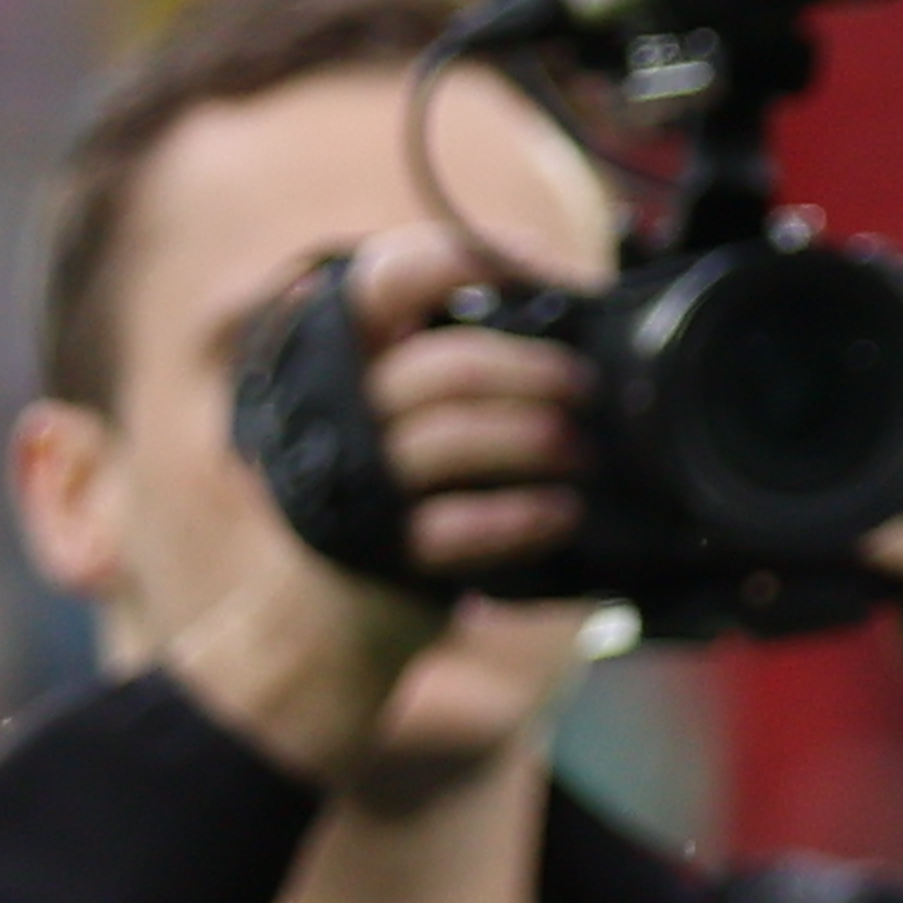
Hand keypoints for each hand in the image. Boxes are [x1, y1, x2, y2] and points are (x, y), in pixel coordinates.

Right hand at [166, 222, 574, 781]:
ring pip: (444, 437)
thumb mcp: (399, 431)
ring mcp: (348, 485)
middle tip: (584, 384)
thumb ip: (449, 371)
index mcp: (336, 366)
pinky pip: (454, 527)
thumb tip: (568, 322)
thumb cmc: (384, 522)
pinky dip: (518, 518)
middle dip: (527, 369)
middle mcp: (331, 415)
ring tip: (579, 449)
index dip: (464, 258)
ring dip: (529, 438)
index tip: (546, 272)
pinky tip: (560, 514)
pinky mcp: (373, 555)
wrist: (317, 644)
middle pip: (436, 365)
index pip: (382, 278)